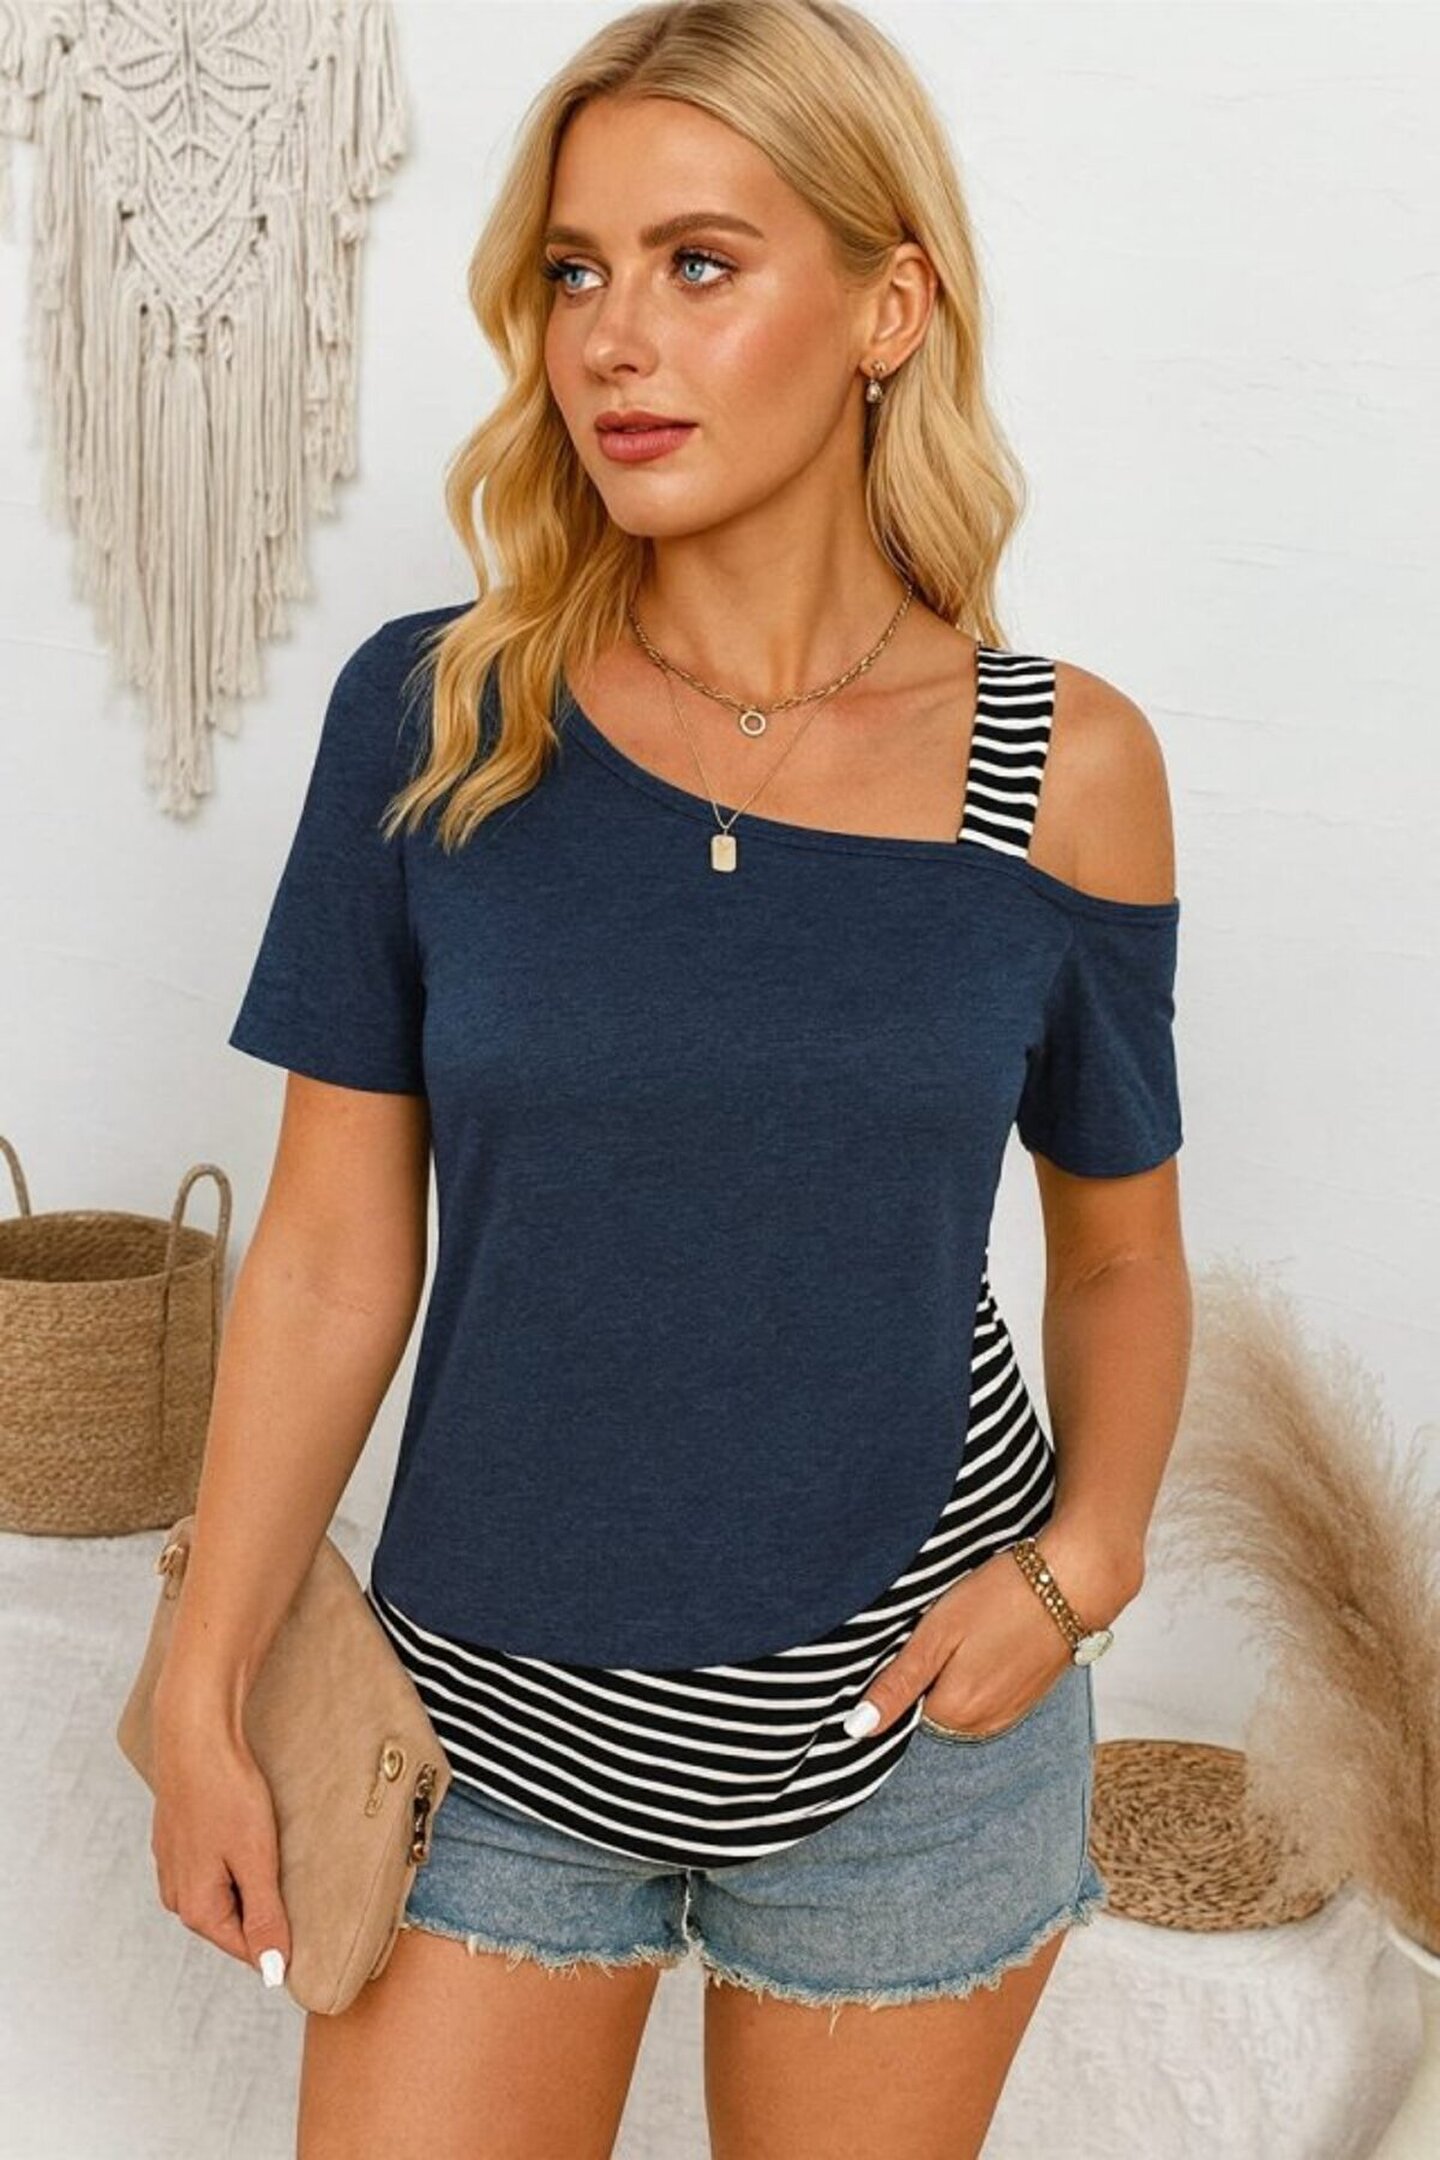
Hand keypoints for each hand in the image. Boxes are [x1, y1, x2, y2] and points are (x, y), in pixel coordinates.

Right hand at [151, 1702, 292, 1990]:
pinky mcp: (179, 1842)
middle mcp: (178, 1896)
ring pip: (226, 1892)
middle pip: (236, 1922)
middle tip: (294, 1873)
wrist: (196, 1736)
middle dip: (267, 1907)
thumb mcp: (255, 1861)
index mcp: (196, 1909)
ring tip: (272, 1849)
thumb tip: (273, 1973)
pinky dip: (236, 1858)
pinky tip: (250, 1833)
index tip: (312, 1920)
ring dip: (252, 1880)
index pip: (248, 1950)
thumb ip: (264, 1919)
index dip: (283, 1939)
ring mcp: (174, 1867)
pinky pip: (215, 1867)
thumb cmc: (226, 1793)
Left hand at [841, 1521, 1139, 1741]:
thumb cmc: (1003, 1597)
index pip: (902, 1709)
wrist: (1076, 1582)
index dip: (901, 1671)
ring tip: (969, 1630)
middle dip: (928, 1674)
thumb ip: (897, 1684)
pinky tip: (988, 1638)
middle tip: (943, 1630)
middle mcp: (982, 1726)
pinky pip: (985, 1695)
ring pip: (958, 1699)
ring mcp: (1008, 1714)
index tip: (916, 1638)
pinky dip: (979, 1671)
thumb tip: (856, 1728)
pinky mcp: (1026, 1699)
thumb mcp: (938, 1632)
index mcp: (954, 1713)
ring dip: (954, 1672)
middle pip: (930, 1706)